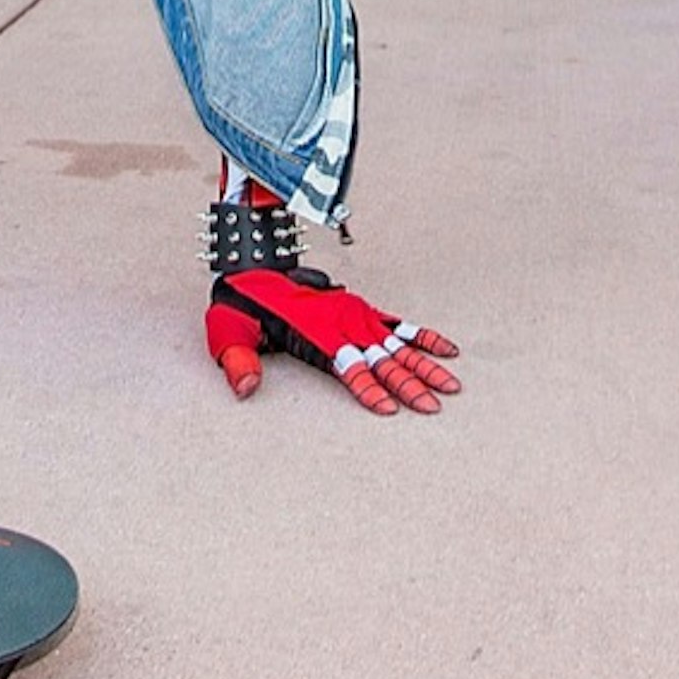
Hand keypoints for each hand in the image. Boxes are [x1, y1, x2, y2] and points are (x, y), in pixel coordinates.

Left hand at [207, 266, 463, 416]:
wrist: (253, 269)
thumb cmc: (242, 304)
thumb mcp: (227, 330)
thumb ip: (238, 360)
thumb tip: (245, 389)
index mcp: (314, 330)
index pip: (348, 366)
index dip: (368, 388)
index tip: (389, 409)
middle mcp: (341, 322)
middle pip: (381, 360)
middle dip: (409, 384)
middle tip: (433, 406)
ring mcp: (355, 315)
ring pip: (397, 345)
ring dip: (425, 365)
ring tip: (451, 385)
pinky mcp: (362, 310)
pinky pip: (400, 324)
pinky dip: (424, 337)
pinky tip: (448, 350)